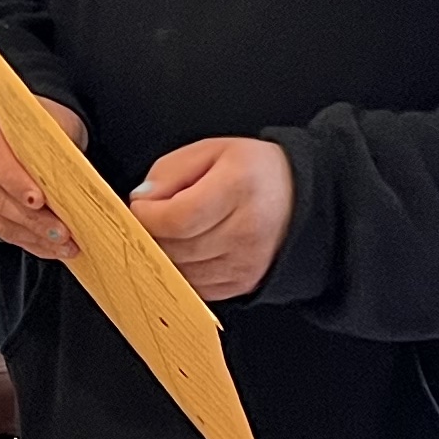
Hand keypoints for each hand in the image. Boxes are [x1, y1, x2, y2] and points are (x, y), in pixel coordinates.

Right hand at [0, 97, 83, 261]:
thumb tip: (72, 181)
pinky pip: (0, 229)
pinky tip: (50, 246)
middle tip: (61, 231)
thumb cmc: (39, 124)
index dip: (16, 182)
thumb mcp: (52, 122)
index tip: (39, 201)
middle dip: (31, 219)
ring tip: (62, 244)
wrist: (24, 128)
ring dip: (33, 235)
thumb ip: (54, 147)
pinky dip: (28, 240)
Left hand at [131, 137, 294, 301]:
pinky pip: (195, 287)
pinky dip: (182, 271)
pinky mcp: (243, 283)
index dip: (148, 217)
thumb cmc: (252, 172)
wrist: (298, 198)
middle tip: (150, 220)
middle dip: (151, 236)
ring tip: (171, 232)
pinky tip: (187, 250)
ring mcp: (246, 262)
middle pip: (176, 248)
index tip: (140, 207)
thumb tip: (141, 199)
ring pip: (181, 273)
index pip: (178, 218)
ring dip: (164, 256)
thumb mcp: (210, 151)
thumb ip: (169, 171)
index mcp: (239, 187)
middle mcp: (246, 229)